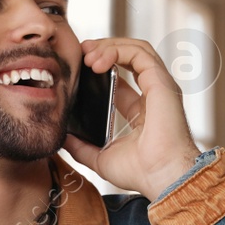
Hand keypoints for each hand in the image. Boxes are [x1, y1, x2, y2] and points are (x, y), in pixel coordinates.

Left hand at [61, 38, 200, 199]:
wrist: (161, 178)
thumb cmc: (141, 172)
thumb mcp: (100, 157)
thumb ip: (81, 147)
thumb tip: (62, 137)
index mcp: (142, 110)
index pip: (120, 78)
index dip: (100, 66)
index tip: (80, 66)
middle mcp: (153, 94)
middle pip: (128, 57)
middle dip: (103, 49)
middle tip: (81, 52)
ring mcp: (160, 86)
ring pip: (136, 49)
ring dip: (109, 46)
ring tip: (88, 54)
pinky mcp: (161, 82)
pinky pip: (140, 53)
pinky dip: (118, 51)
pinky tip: (98, 61)